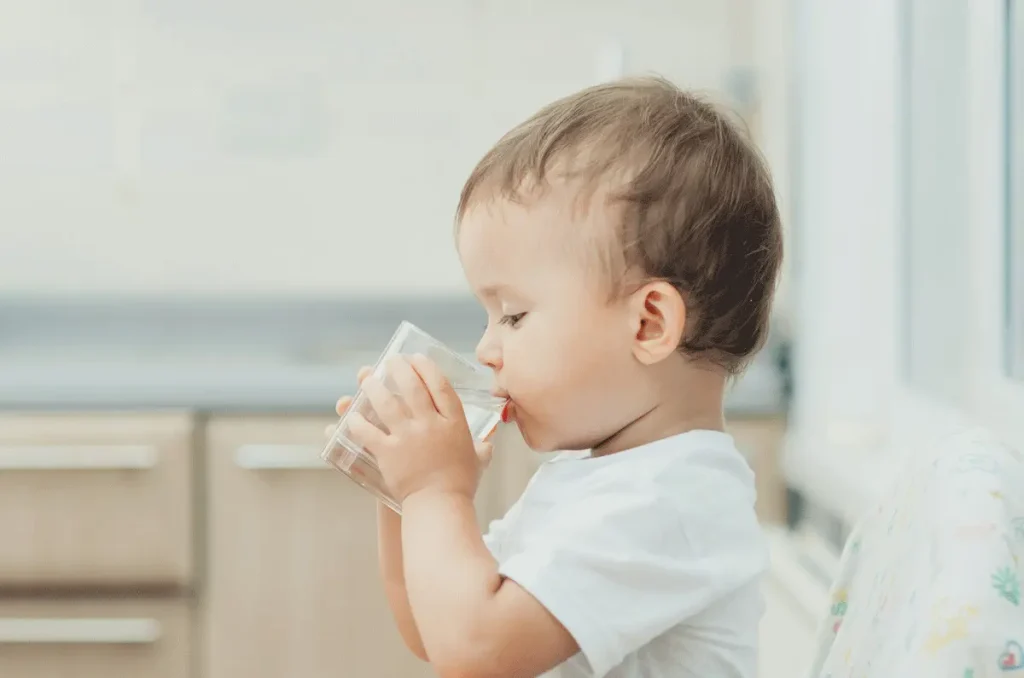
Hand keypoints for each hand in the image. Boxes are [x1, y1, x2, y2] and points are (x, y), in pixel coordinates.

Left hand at [329, 359, 495, 500]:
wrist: (440, 506)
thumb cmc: (461, 484)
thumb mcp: (479, 460)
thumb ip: (482, 447)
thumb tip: (488, 442)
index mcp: (453, 422)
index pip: (440, 385)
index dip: (427, 368)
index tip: (417, 358)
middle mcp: (430, 425)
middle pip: (411, 387)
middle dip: (398, 369)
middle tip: (390, 361)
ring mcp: (407, 437)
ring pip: (386, 403)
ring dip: (373, 387)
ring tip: (366, 378)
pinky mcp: (388, 453)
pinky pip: (367, 431)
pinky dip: (357, 421)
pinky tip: (351, 415)